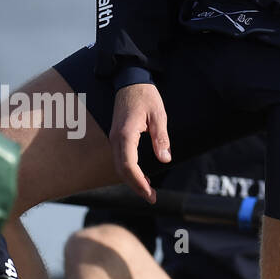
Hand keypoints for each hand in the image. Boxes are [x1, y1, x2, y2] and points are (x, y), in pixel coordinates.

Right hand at [109, 83, 171, 202]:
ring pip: (120, 166)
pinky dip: (130, 171)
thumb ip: (161, 138)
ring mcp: (114, 138)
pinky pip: (121, 159)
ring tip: (149, 190)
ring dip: (132, 180)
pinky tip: (142, 176)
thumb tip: (165, 159)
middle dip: (136, 186)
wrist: (130, 80)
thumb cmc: (146, 96)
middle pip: (121, 170)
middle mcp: (115, 139)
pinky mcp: (117, 137)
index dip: (138, 182)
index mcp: (125, 134)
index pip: (128, 165)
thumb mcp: (158, 115)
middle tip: (152, 198)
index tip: (150, 194)